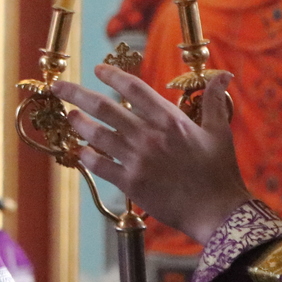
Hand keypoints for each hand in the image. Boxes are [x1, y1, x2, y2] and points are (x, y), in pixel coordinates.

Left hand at [51, 65, 250, 244]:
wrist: (217, 211)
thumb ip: (214, 100)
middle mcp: (149, 136)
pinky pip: (100, 165)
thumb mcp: (219, 131)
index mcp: (170, 121)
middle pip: (105, 108)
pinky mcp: (131, 183)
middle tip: (58, 86)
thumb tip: (223, 74)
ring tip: (69, 115)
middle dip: (77, 94)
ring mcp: (137, 160)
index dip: (112, 76)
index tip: (98, 69)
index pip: (134, 89)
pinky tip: (79, 150)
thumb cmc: (219, 171)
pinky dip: (86, 156)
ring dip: (78, 123)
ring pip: (97, 135)